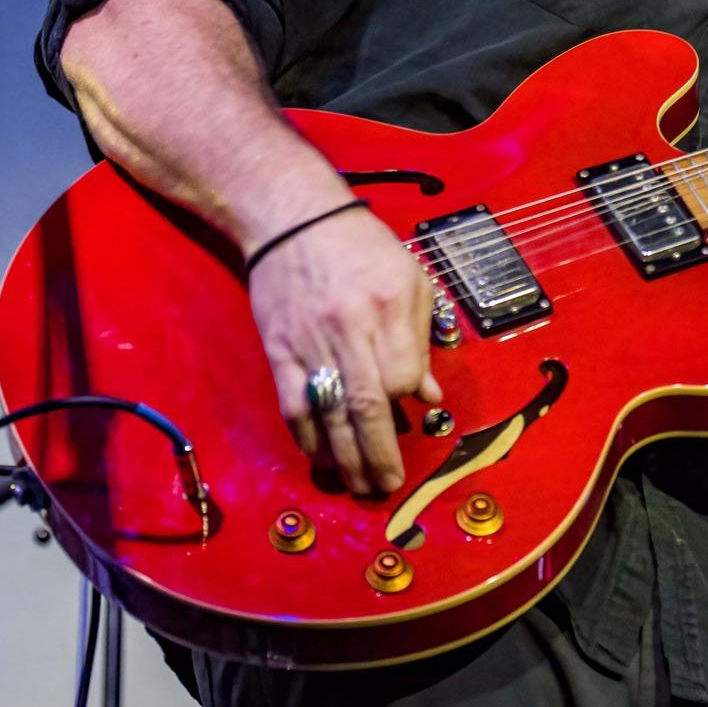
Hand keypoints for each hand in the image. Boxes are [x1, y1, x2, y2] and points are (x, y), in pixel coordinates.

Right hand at [247, 203, 442, 495]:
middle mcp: (348, 327)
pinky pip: (294, 403)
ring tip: (357, 485)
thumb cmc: (362, 247)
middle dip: (378, 455)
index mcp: (388, 305)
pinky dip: (308, 435)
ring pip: (328, 413)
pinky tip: (320, 456)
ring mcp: (309, 342)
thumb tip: (428, 395)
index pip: (400, 375)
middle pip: (366, 405)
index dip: (405, 401)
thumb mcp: (410, 278)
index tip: (410, 414)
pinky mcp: (279, 350)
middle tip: (387, 487)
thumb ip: (422, 336)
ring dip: (343, 457)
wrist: (293, 218)